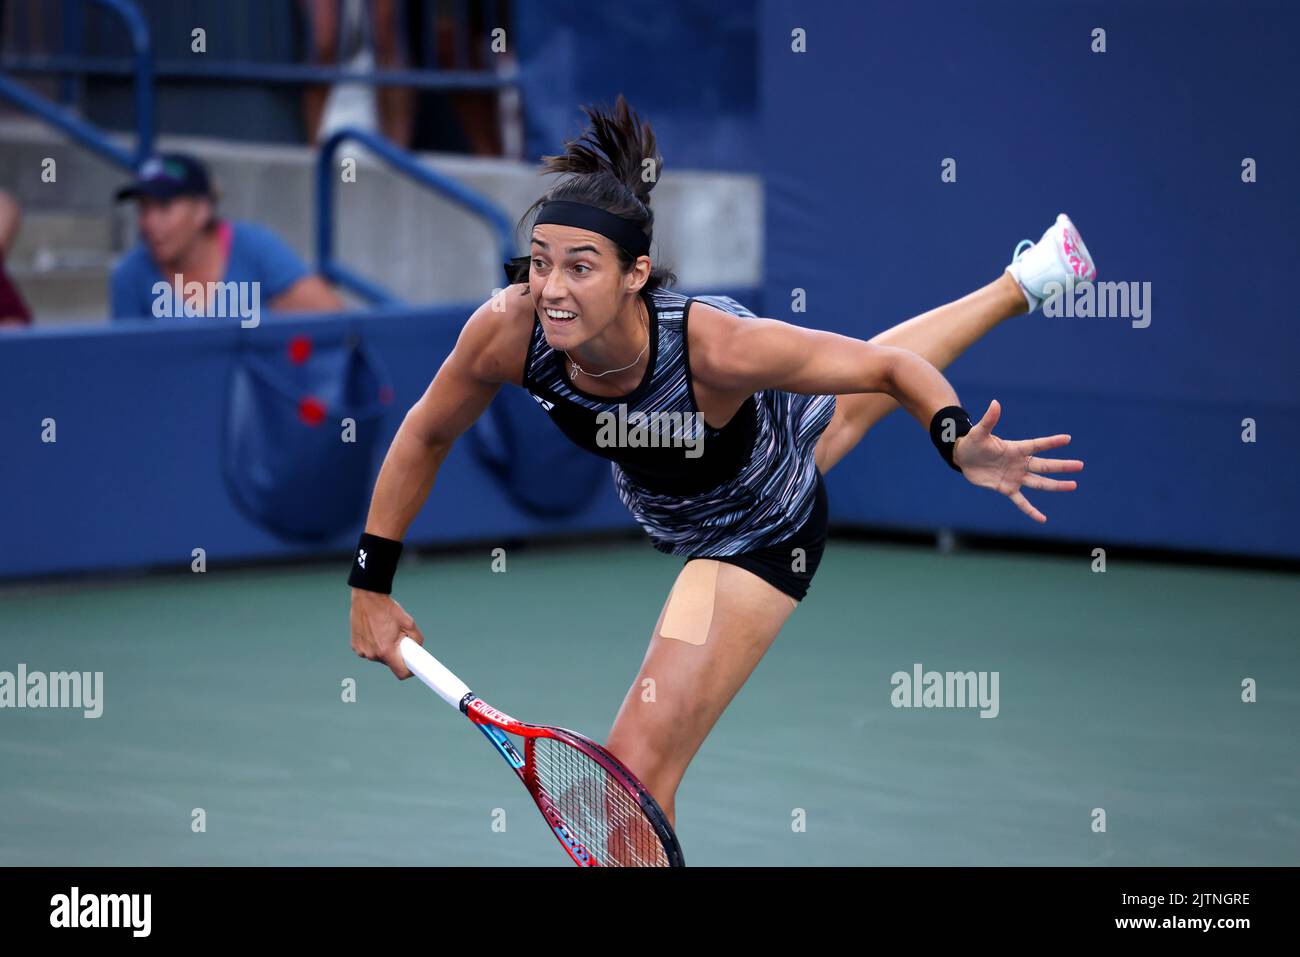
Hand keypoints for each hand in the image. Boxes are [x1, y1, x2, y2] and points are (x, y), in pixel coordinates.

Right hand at [350, 589, 423, 678]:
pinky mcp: (355, 646)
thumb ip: (417, 639)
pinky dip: (374, 645)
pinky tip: (374, 631)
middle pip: (390, 663)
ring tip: (384, 632)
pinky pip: (369, 651)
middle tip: (398, 639)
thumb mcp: (409, 623)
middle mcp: (372, 654)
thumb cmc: (387, 609)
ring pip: (379, 657)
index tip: (413, 666)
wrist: (368, 598)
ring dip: (384, 649)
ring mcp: (362, 651)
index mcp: (386, 650)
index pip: (400, 673)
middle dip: (396, 654)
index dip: (409, 671)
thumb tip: (418, 649)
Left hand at [952, 399, 1082, 522]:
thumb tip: (995, 403)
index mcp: (1015, 448)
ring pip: (1039, 483)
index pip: (1036, 445)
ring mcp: (1015, 477)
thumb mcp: (979, 432)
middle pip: (1044, 465)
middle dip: (1061, 466)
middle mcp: (1019, 463)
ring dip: (1055, 485)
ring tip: (1073, 486)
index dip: (1050, 442)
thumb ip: (989, 420)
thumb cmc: (973, 442)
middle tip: (1080, 465)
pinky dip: (1031, 511)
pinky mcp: (1007, 489)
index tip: (1067, 439)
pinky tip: (1042, 519)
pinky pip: (1021, 502)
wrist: (963, 458)